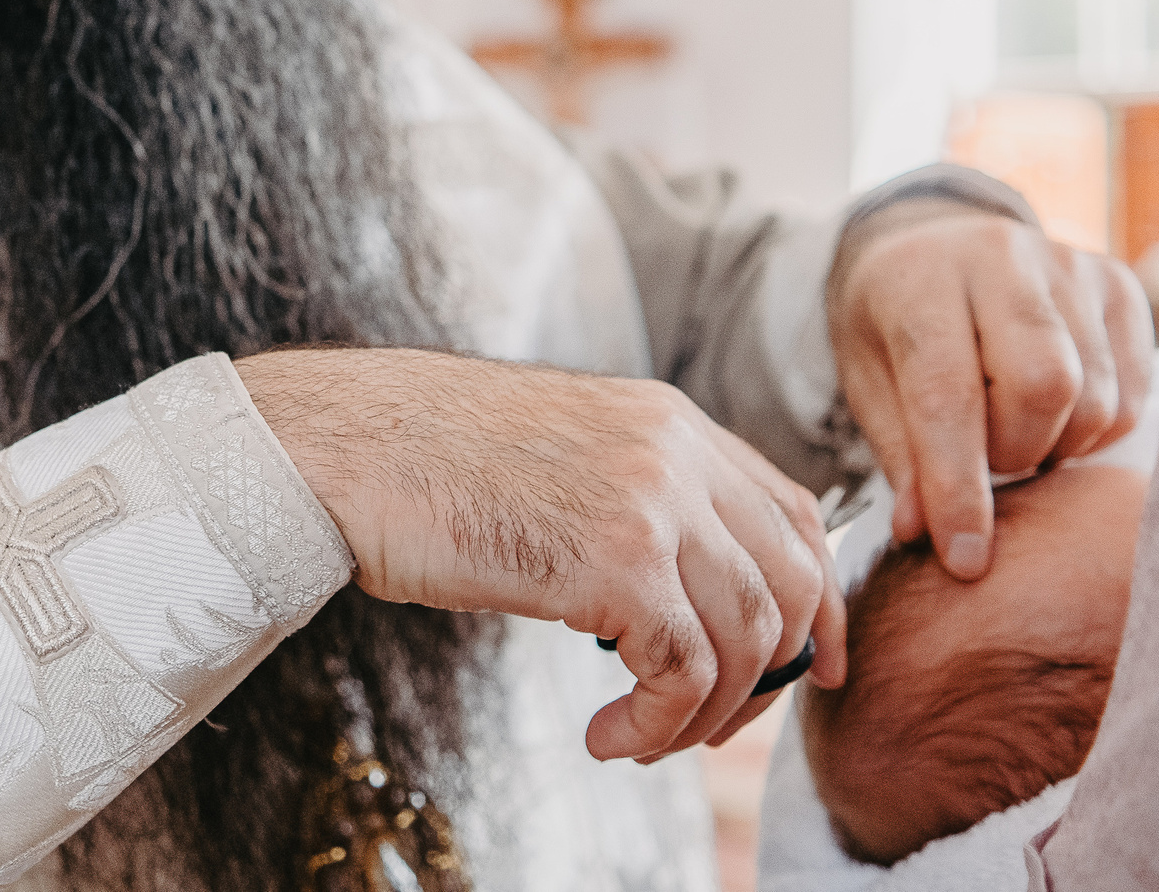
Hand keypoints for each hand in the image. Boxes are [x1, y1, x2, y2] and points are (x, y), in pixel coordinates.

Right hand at [235, 346, 843, 761]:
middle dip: (772, 673)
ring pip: (747, 636)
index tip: (804, 667)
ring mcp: (652, 498)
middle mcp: (677, 448)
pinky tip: (606, 739)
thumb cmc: (423, 462)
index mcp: (667, 418)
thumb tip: (677, 593)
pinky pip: (685, 670)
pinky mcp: (615, 559)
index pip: (794, 512)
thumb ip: (632, 498)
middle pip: (791, 579)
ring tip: (639, 740)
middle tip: (713, 726)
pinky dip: (658, 725)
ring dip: (703, 715)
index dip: (816, 603)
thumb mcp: (558, 457)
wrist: (342, 449)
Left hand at [829, 201, 1152, 580]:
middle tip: (986, 458)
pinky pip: (1133, 392)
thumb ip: (901, 455)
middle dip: (1016, 452)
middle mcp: (1001, 256)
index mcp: (921, 278)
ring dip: (1056, 445)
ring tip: (1013, 431)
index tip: (965, 560)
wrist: (931, 246)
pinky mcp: (1118, 284)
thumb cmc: (895, 327)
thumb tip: (924, 535)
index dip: (958, 485)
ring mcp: (1069, 264)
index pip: (948, 393)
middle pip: (1044, 385)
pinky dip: (1096, 429)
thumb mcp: (869, 382)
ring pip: (1095, 396)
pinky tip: (1054, 416)